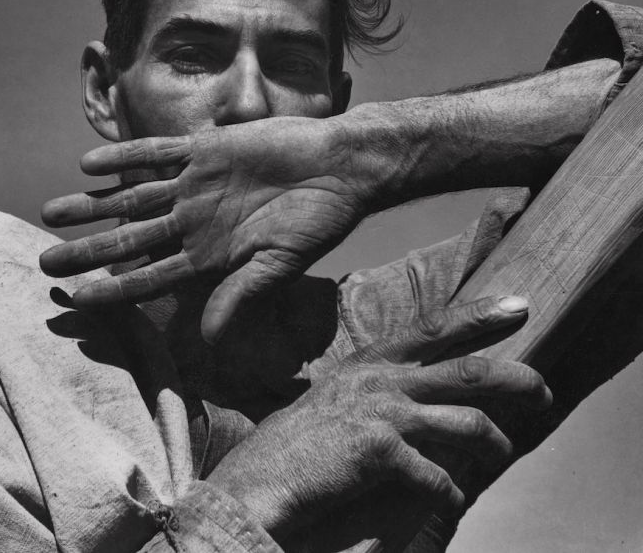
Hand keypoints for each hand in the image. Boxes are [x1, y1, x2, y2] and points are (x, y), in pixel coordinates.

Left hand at [40, 116, 384, 341]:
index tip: (76, 300)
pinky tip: (87, 165)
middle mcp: (193, 222)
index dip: (113, 289)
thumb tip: (207, 340)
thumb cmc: (317, 220)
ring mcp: (195, 185)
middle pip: (128, 238)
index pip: (150, 277)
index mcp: (208, 255)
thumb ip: (239, 296)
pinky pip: (156, 153)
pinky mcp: (204, 149)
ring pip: (131, 197)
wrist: (342, 167)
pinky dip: (124, 158)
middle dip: (87, 250)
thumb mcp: (279, 266)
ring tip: (50, 212)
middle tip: (43, 261)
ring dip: (92, 204)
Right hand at [205, 295, 550, 542]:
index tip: (516, 305)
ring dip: (493, 440)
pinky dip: (449, 490)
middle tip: (543, 391)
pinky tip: (450, 497)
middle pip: (465, 371)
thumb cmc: (296, 443)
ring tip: (503, 451)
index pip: (432, 328)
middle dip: (514, 378)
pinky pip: (438, 476)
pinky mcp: (380, 452)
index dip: (478, 315)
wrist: (261, 477)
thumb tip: (416, 395)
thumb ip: (373, 389)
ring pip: (466, 422)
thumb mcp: (335, 399)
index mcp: (368, 363)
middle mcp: (379, 380)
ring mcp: (381, 414)